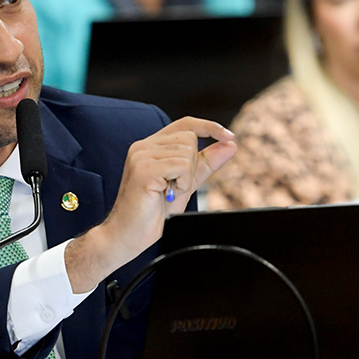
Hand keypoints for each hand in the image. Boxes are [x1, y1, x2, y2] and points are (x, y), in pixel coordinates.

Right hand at [65, 117, 236, 292]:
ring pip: (187, 152)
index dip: (208, 126)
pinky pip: (181, 166)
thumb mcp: (186, 183)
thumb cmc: (152, 211)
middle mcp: (143, 146)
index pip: (184, 124)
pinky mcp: (144, 169)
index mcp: (150, 146)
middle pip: (189, 138)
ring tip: (168, 191)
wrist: (129, 234)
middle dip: (193, 164)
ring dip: (186, 176)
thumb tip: (229, 144)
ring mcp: (141, 156)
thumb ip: (205, 162)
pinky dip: (182, 182)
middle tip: (176, 185)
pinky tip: (167, 193)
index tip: (228, 136)